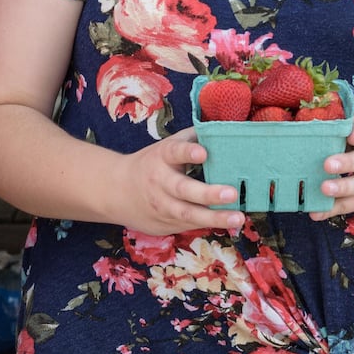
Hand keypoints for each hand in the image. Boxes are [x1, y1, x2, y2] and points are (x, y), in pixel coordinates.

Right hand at [113, 127, 243, 234]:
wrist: (116, 190)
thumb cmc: (153, 163)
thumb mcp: (167, 146)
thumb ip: (193, 138)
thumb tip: (225, 128)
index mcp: (162, 156)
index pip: (174, 152)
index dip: (187, 152)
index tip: (203, 153)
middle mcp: (160, 182)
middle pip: (183, 189)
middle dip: (208, 193)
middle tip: (232, 193)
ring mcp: (162, 206)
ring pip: (188, 214)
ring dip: (214, 218)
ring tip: (238, 218)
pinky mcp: (164, 224)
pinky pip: (189, 225)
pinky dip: (209, 225)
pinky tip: (229, 225)